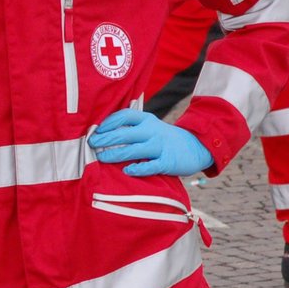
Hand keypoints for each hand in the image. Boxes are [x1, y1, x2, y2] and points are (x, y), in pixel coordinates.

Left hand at [87, 109, 213, 176]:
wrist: (197, 146)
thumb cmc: (163, 138)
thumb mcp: (150, 127)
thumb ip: (131, 128)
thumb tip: (102, 134)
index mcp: (147, 120)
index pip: (125, 116)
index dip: (109, 122)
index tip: (96, 129)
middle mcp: (152, 131)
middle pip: (125, 134)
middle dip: (106, 139)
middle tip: (91, 144)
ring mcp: (160, 146)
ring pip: (134, 150)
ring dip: (115, 155)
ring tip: (101, 158)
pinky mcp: (167, 161)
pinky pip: (150, 166)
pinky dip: (138, 169)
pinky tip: (127, 171)